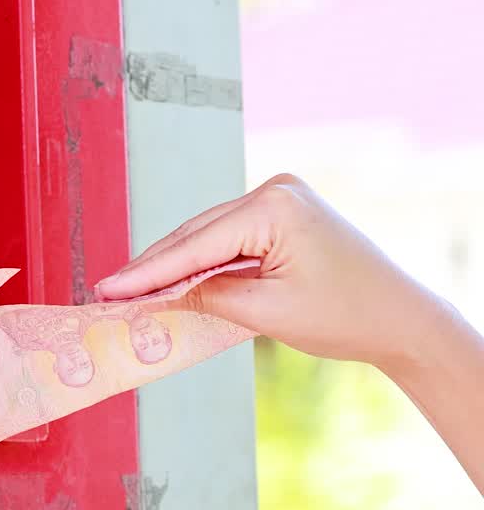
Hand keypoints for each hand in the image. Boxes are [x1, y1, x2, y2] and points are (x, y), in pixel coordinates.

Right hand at [96, 174, 483, 491]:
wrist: (402, 319)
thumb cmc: (347, 315)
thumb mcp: (266, 311)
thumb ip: (208, 295)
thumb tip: (163, 294)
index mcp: (274, 206)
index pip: (194, 243)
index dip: (147, 272)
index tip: (108, 289)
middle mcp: (275, 191)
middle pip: (195, 233)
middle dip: (153, 266)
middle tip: (108, 291)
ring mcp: (280, 199)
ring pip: (207, 235)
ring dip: (173, 264)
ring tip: (130, 289)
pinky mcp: (282, 216)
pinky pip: (227, 238)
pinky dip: (200, 261)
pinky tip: (171, 279)